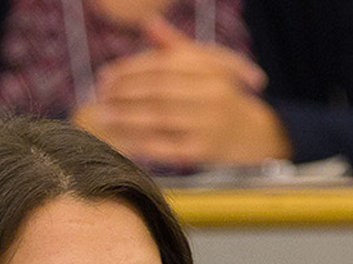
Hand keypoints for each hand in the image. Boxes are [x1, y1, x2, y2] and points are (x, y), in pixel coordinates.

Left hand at [71, 17, 289, 166]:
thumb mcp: (206, 68)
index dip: (129, 69)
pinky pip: (165, 146)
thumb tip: (149, 23)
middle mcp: (211, 94)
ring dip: (125, 117)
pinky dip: (140, 143)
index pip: (161, 65)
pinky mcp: (204, 151)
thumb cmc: (220, 98)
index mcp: (209, 70)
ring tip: (103, 117)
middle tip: (99, 96)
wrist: (253, 135)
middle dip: (123, 92)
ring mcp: (208, 124)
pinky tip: (121, 140)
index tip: (104, 76)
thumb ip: (175, 47)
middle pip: (157, 90)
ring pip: (158, 117)